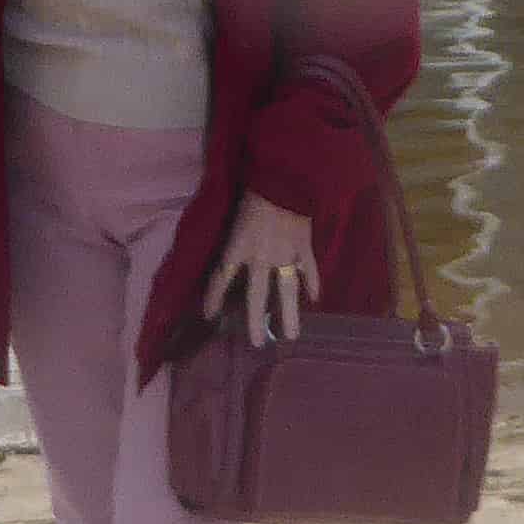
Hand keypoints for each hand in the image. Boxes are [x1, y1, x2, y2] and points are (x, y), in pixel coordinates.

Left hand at [206, 192, 319, 342]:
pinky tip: (314, 299)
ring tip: (291, 335)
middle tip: (255, 343)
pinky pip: (309, 270)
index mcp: (238, 246)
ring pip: (286, 291)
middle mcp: (260, 256)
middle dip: (254, 321)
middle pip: (256, 295)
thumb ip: (233, 241)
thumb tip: (229, 262)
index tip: (209, 315)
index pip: (221, 278)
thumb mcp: (235, 218)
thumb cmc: (253, 194)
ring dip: (288, 315)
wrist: (282, 179)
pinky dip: (313, 284)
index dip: (214, 297)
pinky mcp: (304, 247)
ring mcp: (285, 254)